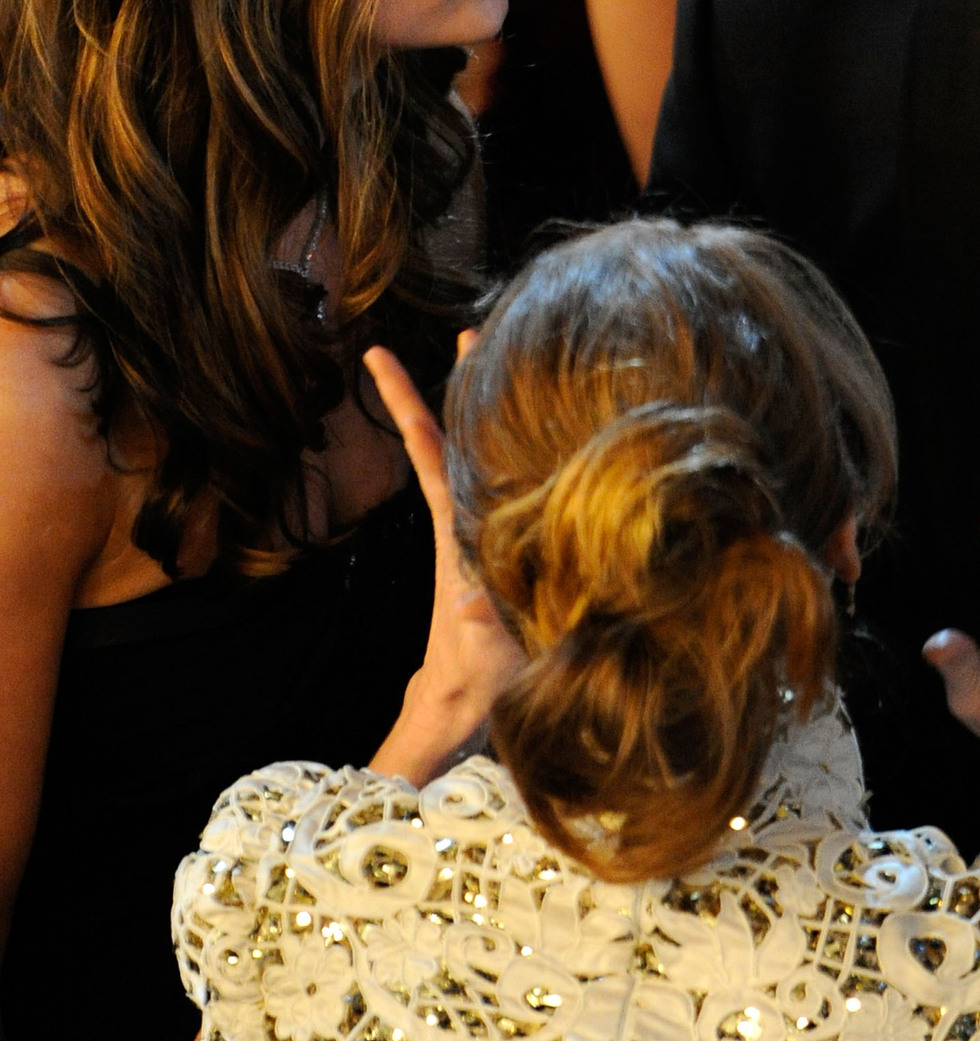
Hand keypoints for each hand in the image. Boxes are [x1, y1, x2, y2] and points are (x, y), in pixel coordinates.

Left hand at [363, 339, 525, 783]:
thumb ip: (482, 618)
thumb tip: (478, 593)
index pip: (429, 453)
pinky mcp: (506, 550)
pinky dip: (516, 451)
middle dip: (460, 383)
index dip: (407, 404)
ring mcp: (485, 534)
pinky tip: (540, 430)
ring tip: (502, 359)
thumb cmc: (475, 681)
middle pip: (457, 438)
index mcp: (455, 532)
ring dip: (489, 410)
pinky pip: (507, 486)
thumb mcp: (483, 648)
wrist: (465, 711)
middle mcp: (466, 523)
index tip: (378, 355)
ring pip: (483, 457)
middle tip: (471, 328)